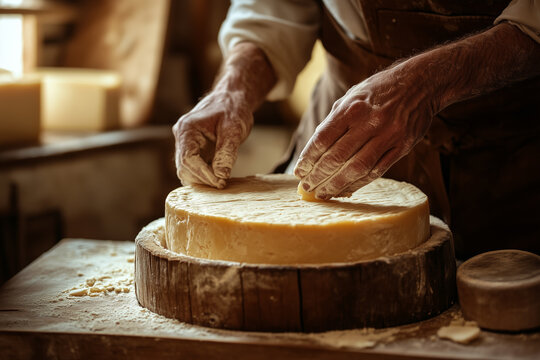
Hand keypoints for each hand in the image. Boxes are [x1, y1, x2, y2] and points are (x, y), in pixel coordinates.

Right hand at [173, 90, 252, 187]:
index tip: (220, 182)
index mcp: (187, 128)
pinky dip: (204, 175)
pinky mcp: (192, 150)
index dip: (203, 174)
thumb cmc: (233, 109)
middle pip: (184, 167)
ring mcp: (185, 144)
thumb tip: (220, 176)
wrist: (231, 99)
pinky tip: (217, 177)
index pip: (188, 158)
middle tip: (222, 184)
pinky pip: (193, 168)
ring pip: (186, 171)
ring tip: (221, 182)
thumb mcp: (234, 129)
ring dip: (202, 179)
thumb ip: (227, 152)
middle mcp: (181, 137)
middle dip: (202, 179)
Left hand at [294, 65, 434, 198]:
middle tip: (307, 187)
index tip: (299, 172)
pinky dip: (360, 183)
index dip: (308, 159)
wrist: (421, 82)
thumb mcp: (352, 96)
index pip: (322, 139)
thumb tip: (314, 149)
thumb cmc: (379, 90)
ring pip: (357, 168)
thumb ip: (334, 120)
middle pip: (337, 157)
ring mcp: (387, 135)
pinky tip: (347, 189)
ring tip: (323, 194)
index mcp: (351, 108)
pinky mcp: (402, 146)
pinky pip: (378, 170)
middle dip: (319, 176)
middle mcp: (368, 122)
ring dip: (337, 185)